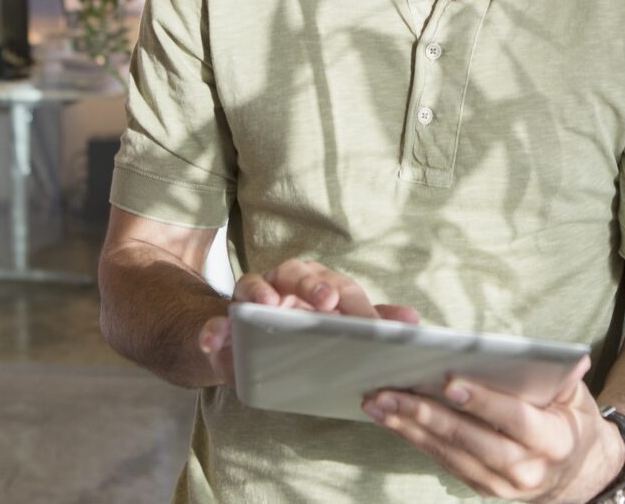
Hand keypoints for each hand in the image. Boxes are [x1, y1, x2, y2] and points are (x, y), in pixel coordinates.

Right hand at [196, 260, 418, 385]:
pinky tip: (214, 339)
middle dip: (313, 285)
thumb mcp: (333, 329)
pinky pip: (212, 324)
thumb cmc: (297, 334)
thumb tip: (412, 320)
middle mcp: (280, 284)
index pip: (336, 285)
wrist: (245, 350)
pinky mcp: (220, 325)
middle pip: (296, 273)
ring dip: (260, 292)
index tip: (370, 324)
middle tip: (328, 300)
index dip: (354, 302)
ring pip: (252, 285)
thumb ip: (369, 322)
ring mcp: (247, 302)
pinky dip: (211, 330)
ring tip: (270, 305)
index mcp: (312, 284)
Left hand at [363, 356, 624, 502]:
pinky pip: (444, 461)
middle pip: (470, 439)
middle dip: (427, 414)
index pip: (515, 419)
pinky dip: (416, 438)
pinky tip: (393, 419)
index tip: (450, 383)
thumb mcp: (578, 398)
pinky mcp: (481, 487)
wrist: (576, 474)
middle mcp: (525, 469)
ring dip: (409, 427)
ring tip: (378, 403)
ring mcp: (500, 484)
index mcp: (553, 441)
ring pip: (449, 453)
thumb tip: (569, 359)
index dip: (483, 402)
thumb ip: (566, 379)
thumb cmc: (572, 422)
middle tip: (391, 392)